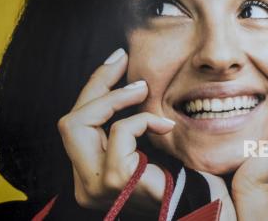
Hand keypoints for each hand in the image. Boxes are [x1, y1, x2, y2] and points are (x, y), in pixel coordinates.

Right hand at [57, 48, 174, 212]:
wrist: (197, 211)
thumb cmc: (177, 183)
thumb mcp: (145, 150)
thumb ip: (130, 129)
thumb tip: (133, 85)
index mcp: (90, 174)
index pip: (78, 125)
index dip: (94, 89)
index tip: (115, 61)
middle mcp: (85, 182)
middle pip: (70, 121)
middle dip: (96, 85)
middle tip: (122, 61)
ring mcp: (95, 184)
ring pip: (78, 124)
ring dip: (113, 98)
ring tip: (142, 89)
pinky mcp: (115, 180)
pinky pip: (119, 133)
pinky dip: (141, 120)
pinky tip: (164, 124)